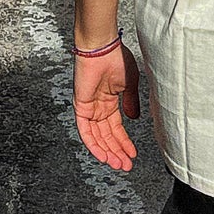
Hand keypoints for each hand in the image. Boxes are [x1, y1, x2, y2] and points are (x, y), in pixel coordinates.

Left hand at [73, 43, 140, 171]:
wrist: (103, 48)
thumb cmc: (117, 59)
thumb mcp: (130, 84)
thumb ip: (131, 102)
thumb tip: (133, 119)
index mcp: (109, 102)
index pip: (116, 129)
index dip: (124, 142)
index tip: (132, 154)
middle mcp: (98, 107)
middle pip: (106, 136)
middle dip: (117, 152)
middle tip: (126, 165)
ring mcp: (89, 108)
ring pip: (97, 137)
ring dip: (107, 152)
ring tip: (118, 164)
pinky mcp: (80, 107)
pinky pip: (85, 131)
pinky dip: (93, 145)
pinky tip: (103, 155)